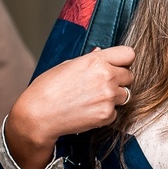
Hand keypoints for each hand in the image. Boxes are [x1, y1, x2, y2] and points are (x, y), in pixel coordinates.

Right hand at [6, 45, 135, 168]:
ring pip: (125, 95)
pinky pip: (116, 112)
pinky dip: (106, 113)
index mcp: (96, 61)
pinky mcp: (107, 115)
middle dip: (119, 79)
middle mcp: (107, 77)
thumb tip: (101, 52)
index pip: (128, 54)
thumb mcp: (67, 65)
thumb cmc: (47, 89)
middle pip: (129, 75)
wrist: (38, 115)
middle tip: (101, 85)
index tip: (118, 65)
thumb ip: (90, 59)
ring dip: (115, 97)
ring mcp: (109, 97)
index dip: (123, 60)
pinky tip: (89, 110)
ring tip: (93, 98)